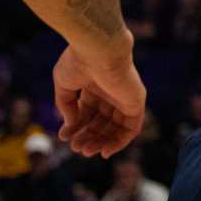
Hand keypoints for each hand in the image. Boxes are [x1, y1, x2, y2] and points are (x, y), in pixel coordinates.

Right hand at [54, 40, 144, 157]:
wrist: (99, 49)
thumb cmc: (79, 61)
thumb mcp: (63, 84)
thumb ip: (66, 106)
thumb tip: (71, 125)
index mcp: (94, 85)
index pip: (86, 112)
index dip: (75, 127)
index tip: (63, 137)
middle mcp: (110, 92)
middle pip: (100, 122)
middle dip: (87, 137)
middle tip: (75, 148)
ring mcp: (124, 97)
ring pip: (115, 128)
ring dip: (101, 142)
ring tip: (85, 151)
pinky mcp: (136, 102)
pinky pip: (131, 128)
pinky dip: (120, 142)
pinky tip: (105, 151)